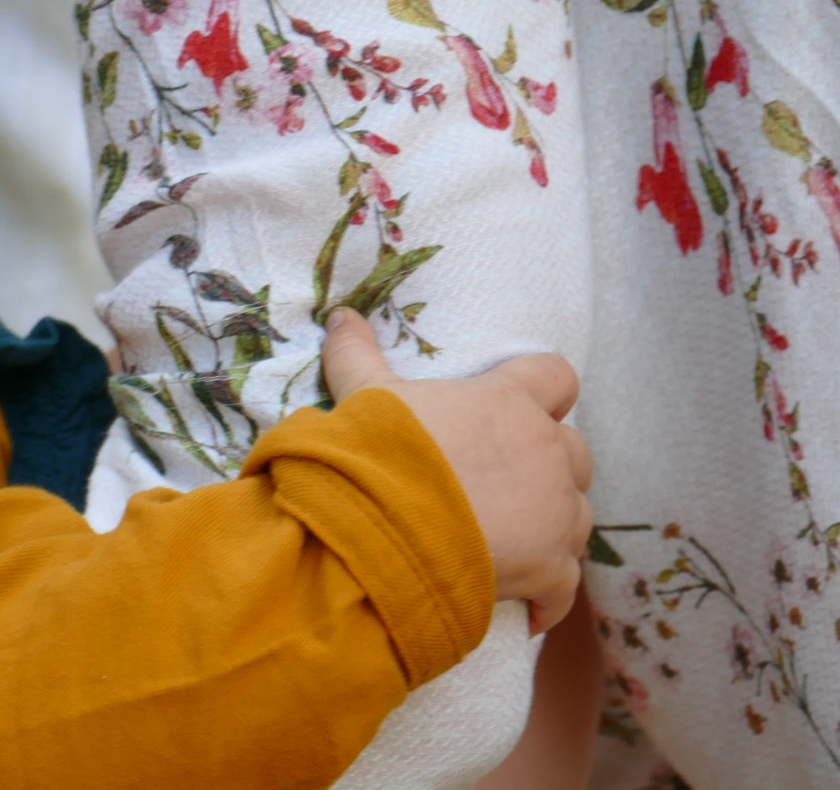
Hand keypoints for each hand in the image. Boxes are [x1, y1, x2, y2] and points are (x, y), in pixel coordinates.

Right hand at [320, 309, 593, 634]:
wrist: (381, 528)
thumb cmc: (378, 451)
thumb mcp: (365, 395)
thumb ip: (356, 354)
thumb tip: (341, 314)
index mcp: (509, 402)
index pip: (556, 376)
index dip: (544, 389)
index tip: (521, 406)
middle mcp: (545, 452)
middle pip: (575, 451)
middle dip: (549, 465)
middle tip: (505, 481)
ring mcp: (555, 513)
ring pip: (579, 516)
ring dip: (553, 526)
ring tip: (512, 541)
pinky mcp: (552, 568)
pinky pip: (567, 586)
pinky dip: (549, 596)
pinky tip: (528, 608)